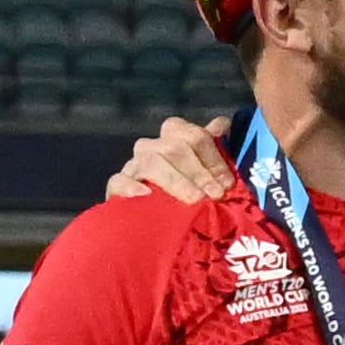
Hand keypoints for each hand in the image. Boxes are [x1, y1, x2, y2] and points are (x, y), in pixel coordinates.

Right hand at [108, 118, 229, 205]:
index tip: (228, 183)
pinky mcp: (117, 187)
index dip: (213, 158)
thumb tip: (223, 122)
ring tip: (194, 199)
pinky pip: (119, 181)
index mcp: (175, 138)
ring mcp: (133, 166)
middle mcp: (152, 147)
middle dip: (199, 171)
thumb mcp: (206, 172)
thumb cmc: (190, 192)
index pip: (194, 135)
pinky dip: (131, 187)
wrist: (155, 221)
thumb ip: (214, 146)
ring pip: (151, 162)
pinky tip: (147, 195)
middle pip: (174, 148)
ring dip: (176, 181)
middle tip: (216, 194)